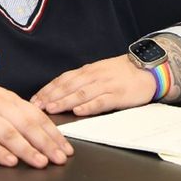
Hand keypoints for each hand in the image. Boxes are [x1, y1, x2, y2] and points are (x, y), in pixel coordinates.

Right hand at [0, 57, 72, 168]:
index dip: (52, 132)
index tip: (65, 147)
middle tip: (60, 158)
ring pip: (9, 132)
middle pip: (27, 124)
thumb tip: (39, 133)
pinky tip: (11, 161)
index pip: (36, 115)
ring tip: (41, 162)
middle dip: (46, 142)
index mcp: (8, 98)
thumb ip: (13, 115)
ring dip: (27, 149)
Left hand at [30, 55, 155, 116]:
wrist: (147, 69)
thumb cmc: (120, 73)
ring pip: (81, 93)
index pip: (63, 79)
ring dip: (64, 101)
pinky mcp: (118, 95)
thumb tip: (59, 91)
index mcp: (87, 71)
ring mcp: (106, 85)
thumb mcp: (98, 72)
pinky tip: (78, 111)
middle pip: (68, 86)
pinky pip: (101, 101)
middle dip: (50, 97)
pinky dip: (89, 106)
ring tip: (51, 109)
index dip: (47, 89)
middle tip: (36, 106)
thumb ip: (81, 80)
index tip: (34, 99)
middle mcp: (94, 76)